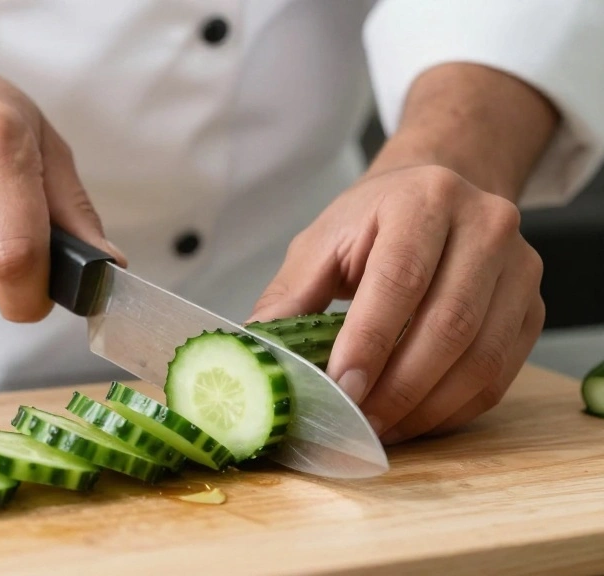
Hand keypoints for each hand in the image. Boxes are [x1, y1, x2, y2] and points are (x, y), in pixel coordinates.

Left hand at [248, 165, 544, 443]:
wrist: (435, 197)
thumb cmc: (372, 222)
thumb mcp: (322, 242)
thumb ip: (290, 295)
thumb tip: (257, 350)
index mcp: (425, 199)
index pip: (400, 279)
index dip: (370, 341)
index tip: (342, 387)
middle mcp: (486, 226)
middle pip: (449, 324)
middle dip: (398, 386)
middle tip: (356, 420)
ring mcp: (520, 268)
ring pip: (481, 357)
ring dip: (426, 406)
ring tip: (379, 427)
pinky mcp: (533, 308)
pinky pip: (500, 375)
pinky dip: (453, 409)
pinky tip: (414, 420)